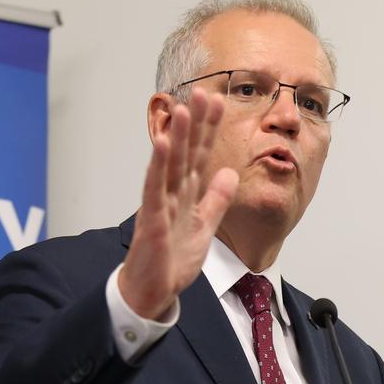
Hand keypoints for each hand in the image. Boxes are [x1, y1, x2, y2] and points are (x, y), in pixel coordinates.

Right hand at [119, 88, 238, 318]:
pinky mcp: (152, 219)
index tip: (219, 102)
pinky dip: (157, 167)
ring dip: (176, 137)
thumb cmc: (172, 260)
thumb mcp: (204, 225)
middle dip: (195, 123)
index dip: (209, 129)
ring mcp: (160, 204)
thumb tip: (231, 173)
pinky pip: (154, 189)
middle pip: (185, 151)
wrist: (153, 291)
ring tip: (183, 110)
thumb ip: (216, 199)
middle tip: (204, 92)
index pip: (200, 154)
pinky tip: (161, 145)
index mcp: (186, 193)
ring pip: (169, 164)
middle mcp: (171, 193)